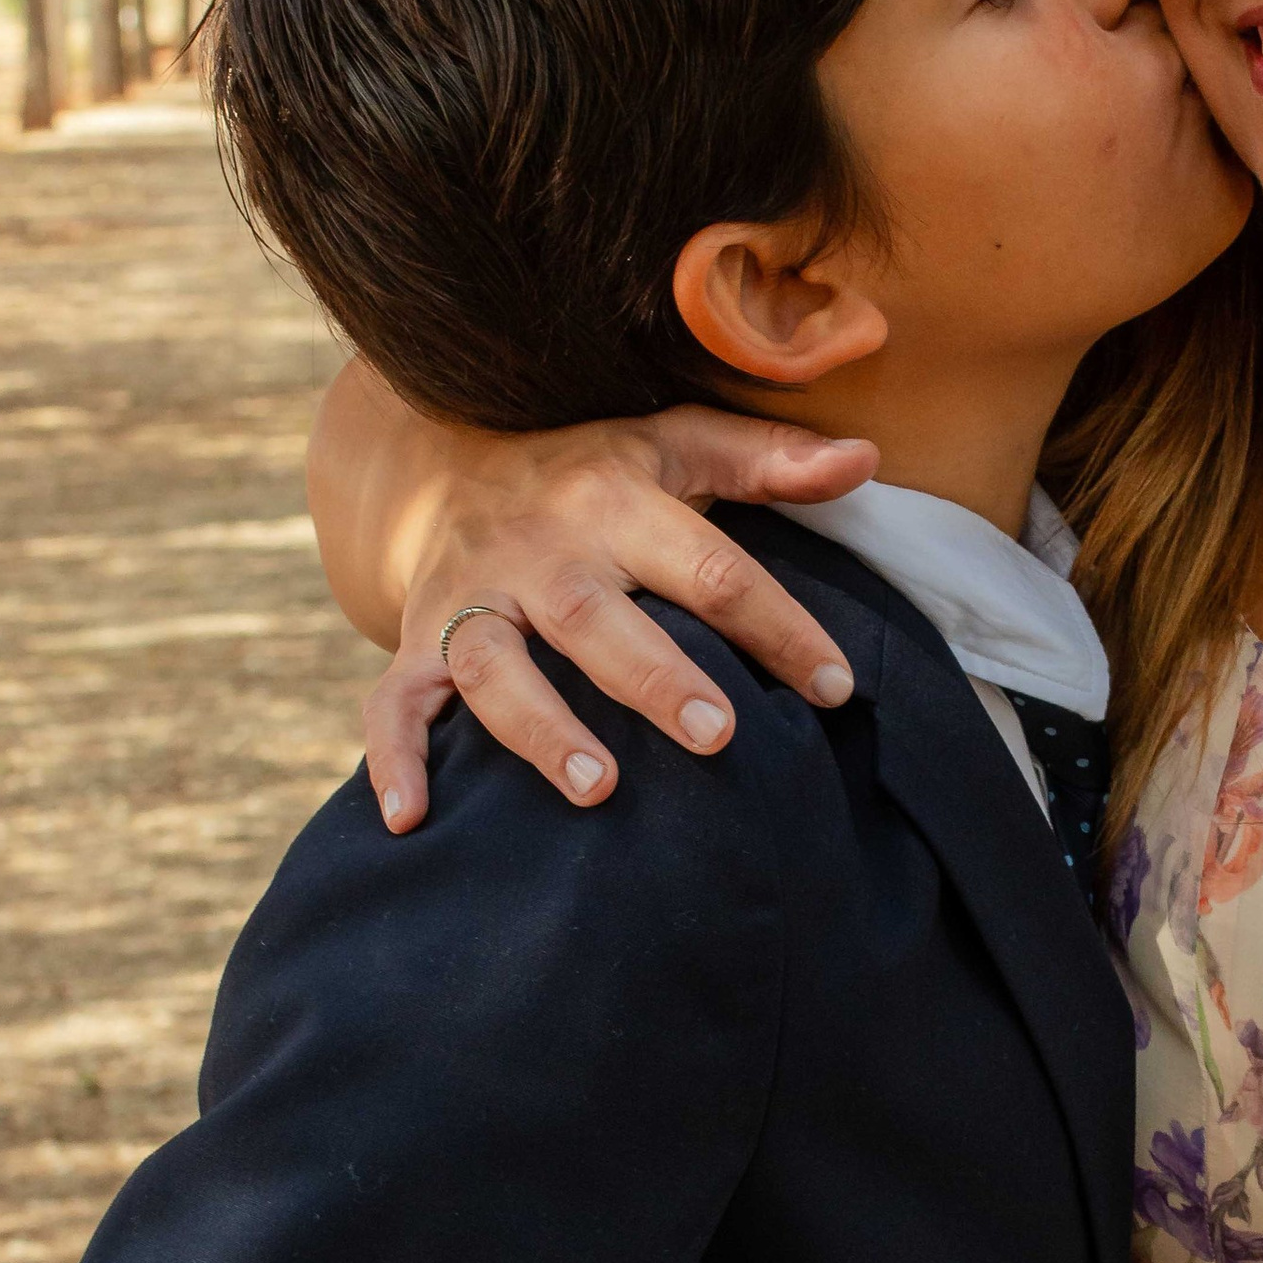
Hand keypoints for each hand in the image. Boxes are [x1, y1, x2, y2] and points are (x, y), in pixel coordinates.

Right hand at [341, 379, 879, 836]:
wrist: (444, 462)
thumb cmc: (588, 470)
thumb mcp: (674, 443)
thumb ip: (768, 459)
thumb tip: (866, 457)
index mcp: (611, 500)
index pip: (708, 566)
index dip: (775, 626)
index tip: (834, 687)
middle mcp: (538, 551)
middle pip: (594, 617)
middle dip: (652, 677)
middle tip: (716, 734)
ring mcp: (471, 598)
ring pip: (494, 664)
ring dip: (539, 727)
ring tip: (596, 789)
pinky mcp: (418, 641)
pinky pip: (395, 702)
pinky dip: (395, 757)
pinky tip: (410, 819)